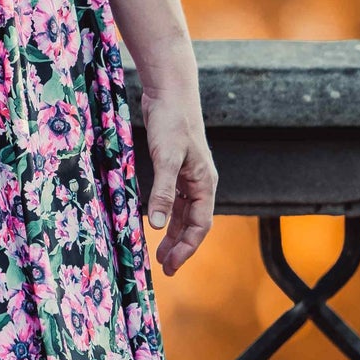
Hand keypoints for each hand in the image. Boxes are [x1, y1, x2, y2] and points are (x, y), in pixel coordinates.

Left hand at [139, 82, 216, 276]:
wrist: (171, 91)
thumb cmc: (172, 122)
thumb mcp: (166, 158)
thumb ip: (162, 192)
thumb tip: (155, 225)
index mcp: (205, 183)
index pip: (200, 226)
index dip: (186, 248)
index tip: (171, 266)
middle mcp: (200, 182)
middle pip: (193, 223)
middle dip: (180, 246)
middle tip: (165, 268)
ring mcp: (189, 175)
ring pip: (183, 212)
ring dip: (172, 233)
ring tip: (160, 254)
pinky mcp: (176, 166)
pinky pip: (174, 199)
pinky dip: (166, 213)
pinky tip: (154, 221)